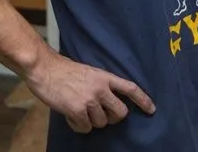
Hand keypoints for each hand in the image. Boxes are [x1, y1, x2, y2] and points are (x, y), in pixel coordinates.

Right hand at [25, 52, 155, 132]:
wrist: (45, 69)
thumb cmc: (64, 70)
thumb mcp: (89, 72)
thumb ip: (101, 84)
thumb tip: (109, 102)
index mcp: (105, 77)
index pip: (130, 88)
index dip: (143, 100)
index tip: (152, 109)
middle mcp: (101, 89)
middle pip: (120, 113)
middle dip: (113, 118)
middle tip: (102, 115)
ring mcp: (90, 100)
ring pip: (102, 123)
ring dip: (91, 121)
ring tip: (78, 109)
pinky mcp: (77, 110)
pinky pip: (85, 128)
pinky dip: (78, 125)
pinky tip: (70, 115)